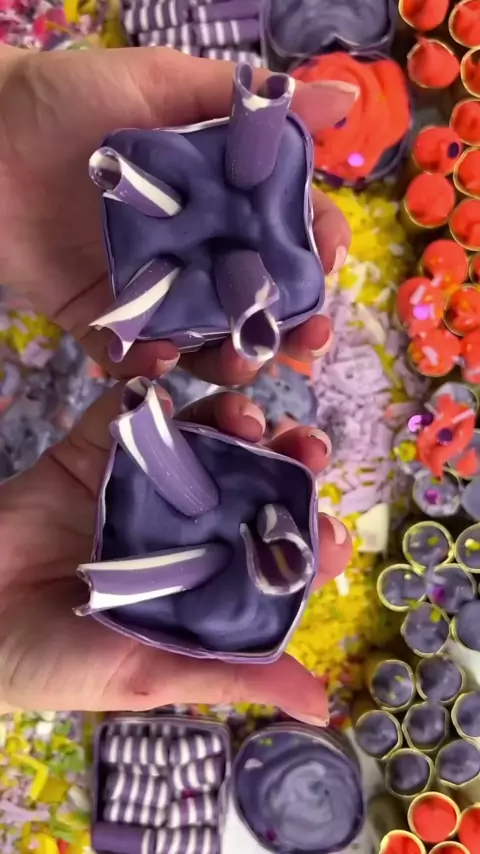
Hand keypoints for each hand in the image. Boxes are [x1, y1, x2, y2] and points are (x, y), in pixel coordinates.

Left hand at [0, 47, 353, 384]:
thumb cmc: (67, 100)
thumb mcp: (160, 86)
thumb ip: (244, 103)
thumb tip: (342, 99)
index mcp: (220, 196)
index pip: (287, 226)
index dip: (317, 244)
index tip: (331, 258)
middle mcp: (196, 248)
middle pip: (259, 295)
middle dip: (292, 321)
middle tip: (309, 339)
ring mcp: (154, 289)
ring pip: (209, 336)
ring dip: (235, 355)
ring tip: (246, 359)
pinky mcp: (105, 320)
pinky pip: (137, 354)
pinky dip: (153, 364)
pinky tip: (163, 356)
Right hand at [0, 389, 350, 718]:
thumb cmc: (55, 663)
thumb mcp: (149, 675)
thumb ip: (232, 675)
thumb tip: (321, 705)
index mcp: (202, 582)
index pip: (271, 556)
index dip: (306, 539)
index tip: (328, 528)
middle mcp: (180, 529)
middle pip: (248, 485)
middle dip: (283, 464)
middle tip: (308, 446)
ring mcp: (138, 487)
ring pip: (199, 441)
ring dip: (229, 423)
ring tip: (247, 418)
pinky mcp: (90, 454)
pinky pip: (124, 417)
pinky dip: (146, 399)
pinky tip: (167, 393)